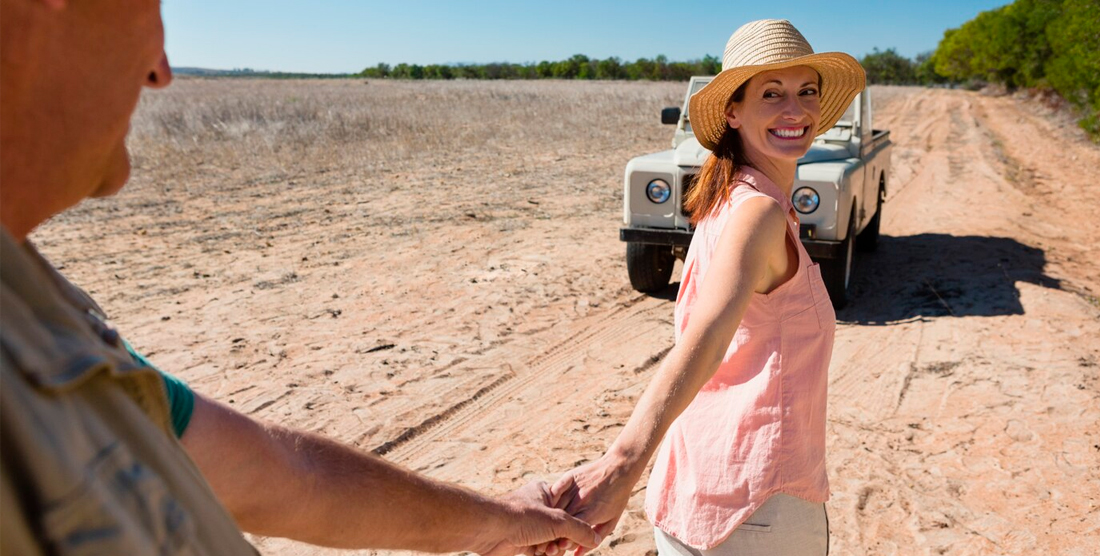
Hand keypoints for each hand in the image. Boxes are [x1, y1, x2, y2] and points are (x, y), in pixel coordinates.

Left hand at [477, 480, 601, 555]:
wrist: (489, 530)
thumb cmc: (522, 517)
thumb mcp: (558, 521)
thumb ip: (580, 530)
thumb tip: (597, 540)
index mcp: (545, 493)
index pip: (569, 509)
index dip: (575, 525)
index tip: (576, 535)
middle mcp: (537, 508)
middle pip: (561, 528)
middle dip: (562, 540)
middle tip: (558, 546)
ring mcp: (528, 525)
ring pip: (550, 540)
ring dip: (551, 549)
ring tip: (547, 551)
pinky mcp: (520, 541)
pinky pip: (538, 549)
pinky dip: (541, 554)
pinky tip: (539, 554)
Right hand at [538, 456, 637, 555]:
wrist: (620, 468)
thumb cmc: (617, 498)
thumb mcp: (611, 521)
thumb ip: (594, 538)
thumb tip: (576, 555)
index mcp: (592, 513)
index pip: (571, 533)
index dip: (563, 541)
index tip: (560, 546)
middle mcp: (581, 501)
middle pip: (560, 521)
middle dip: (553, 533)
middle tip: (550, 539)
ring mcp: (575, 488)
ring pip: (554, 507)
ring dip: (548, 518)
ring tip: (546, 525)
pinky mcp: (569, 477)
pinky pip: (554, 491)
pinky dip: (549, 500)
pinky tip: (547, 507)